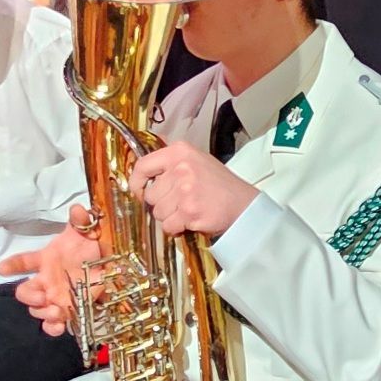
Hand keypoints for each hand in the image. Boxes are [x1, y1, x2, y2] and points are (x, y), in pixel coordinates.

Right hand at [0, 205, 101, 335]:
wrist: (108, 263)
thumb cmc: (91, 246)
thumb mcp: (88, 231)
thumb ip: (81, 220)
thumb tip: (79, 209)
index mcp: (47, 260)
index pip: (24, 261)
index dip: (12, 265)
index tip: (2, 268)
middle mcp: (46, 281)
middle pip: (24, 292)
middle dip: (29, 296)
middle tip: (43, 296)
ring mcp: (55, 298)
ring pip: (36, 310)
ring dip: (43, 313)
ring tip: (57, 311)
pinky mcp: (67, 312)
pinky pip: (52, 325)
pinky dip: (53, 328)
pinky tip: (60, 326)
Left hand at [127, 141, 257, 236]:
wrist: (244, 204)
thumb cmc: (220, 185)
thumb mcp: (196, 160)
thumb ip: (172, 161)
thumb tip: (146, 163)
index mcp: (179, 152)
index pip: (143, 166)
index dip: (137, 183)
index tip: (140, 191)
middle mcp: (180, 168)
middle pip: (150, 195)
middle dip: (162, 204)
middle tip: (180, 203)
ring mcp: (185, 190)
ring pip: (158, 213)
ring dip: (170, 217)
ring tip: (189, 211)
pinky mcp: (189, 211)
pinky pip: (169, 226)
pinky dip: (177, 228)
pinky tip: (192, 220)